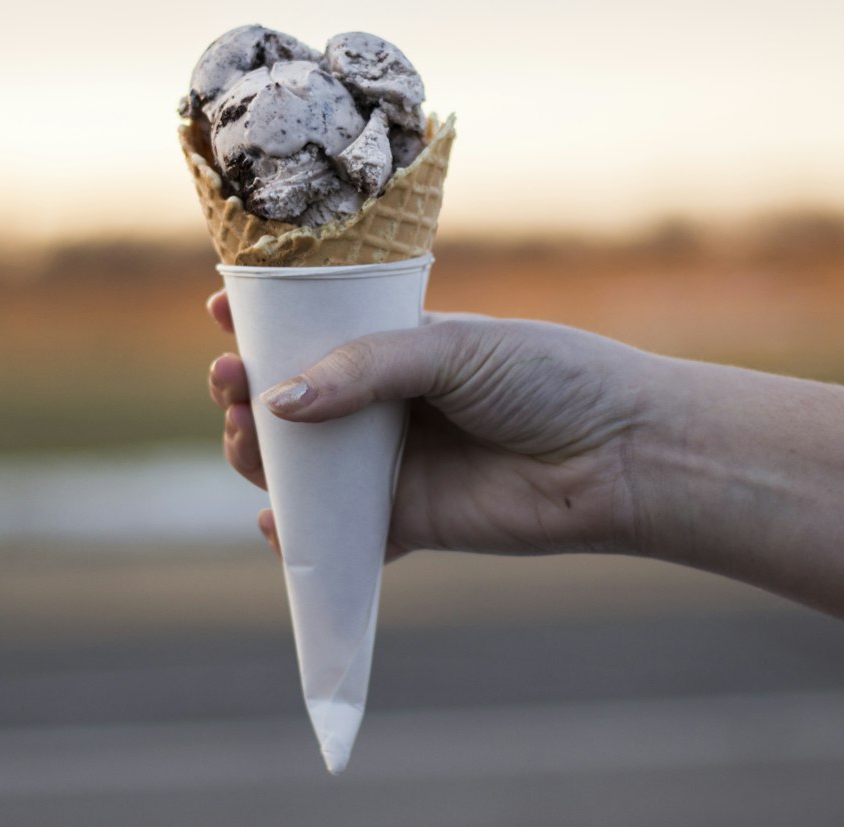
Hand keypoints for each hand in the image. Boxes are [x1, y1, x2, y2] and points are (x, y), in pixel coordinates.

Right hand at [206, 292, 653, 560]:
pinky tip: (278, 523)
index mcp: (398, 346)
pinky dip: (302, 535)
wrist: (620, 454)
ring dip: (262, 455)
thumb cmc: (549, 378)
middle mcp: (387, 405)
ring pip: (304, 467)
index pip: (315, 331)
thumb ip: (366, 370)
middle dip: (248, 390)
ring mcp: (395, 465)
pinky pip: (340, 535)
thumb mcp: (452, 348)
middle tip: (229, 379)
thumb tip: (279, 400)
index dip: (264, 322)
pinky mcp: (408, 523)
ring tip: (247, 435)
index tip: (223, 307)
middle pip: (293, 403)